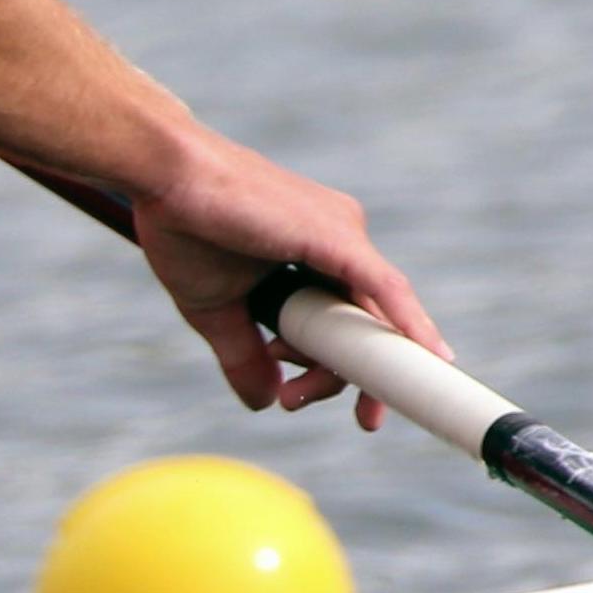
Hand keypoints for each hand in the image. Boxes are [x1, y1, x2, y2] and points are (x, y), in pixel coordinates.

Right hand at [125, 130, 446, 429]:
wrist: (164, 177)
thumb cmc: (185, 228)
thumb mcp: (218, 311)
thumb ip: (245, 355)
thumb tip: (264, 402)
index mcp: (316, 254)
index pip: (353, 322)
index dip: (355, 371)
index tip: (361, 414)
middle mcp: (340, 241)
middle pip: (367, 324)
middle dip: (342, 378)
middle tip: (297, 401)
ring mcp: (344, 235)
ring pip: (375, 315)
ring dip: (349, 368)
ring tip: (294, 392)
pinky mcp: (338, 236)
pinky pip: (387, 287)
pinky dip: (409, 325)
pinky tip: (428, 358)